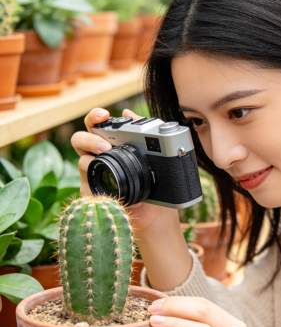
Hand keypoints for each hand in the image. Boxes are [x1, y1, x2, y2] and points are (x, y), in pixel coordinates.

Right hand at [71, 107, 179, 233]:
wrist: (154, 214)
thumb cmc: (152, 183)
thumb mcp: (154, 156)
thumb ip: (142, 133)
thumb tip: (127, 112)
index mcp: (110, 144)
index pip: (96, 125)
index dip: (95, 117)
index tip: (104, 115)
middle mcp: (97, 157)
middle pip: (80, 139)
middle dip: (89, 138)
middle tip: (105, 146)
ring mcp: (92, 176)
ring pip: (81, 161)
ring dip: (90, 159)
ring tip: (105, 160)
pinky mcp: (91, 195)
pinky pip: (86, 187)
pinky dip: (93, 184)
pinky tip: (106, 184)